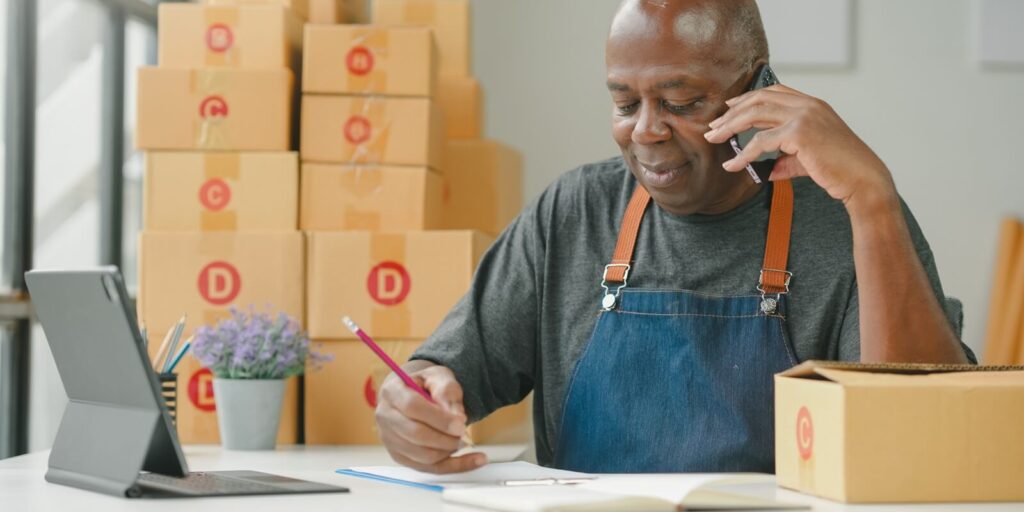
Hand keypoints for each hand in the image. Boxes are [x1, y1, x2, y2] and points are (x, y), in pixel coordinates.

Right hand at [375, 362, 486, 473]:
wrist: (411, 394)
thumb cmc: (426, 384)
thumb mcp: (439, 377)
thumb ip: (448, 392)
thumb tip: (457, 418)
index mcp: (392, 392)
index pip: (412, 407)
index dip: (439, 419)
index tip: (461, 424)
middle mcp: (385, 417)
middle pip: (414, 434)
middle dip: (445, 438)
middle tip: (464, 434)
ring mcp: (389, 439)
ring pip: (421, 455)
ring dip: (447, 451)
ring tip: (463, 441)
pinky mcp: (398, 456)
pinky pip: (426, 468)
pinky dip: (451, 466)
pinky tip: (472, 460)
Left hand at [704, 84, 896, 209]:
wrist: (862, 179)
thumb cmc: (839, 170)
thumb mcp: (807, 159)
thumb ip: (785, 159)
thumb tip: (764, 170)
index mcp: (812, 104)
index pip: (774, 91)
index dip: (748, 97)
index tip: (729, 106)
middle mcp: (807, 105)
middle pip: (759, 99)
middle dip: (732, 112)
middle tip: (713, 126)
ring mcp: (804, 116)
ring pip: (755, 114)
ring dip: (730, 126)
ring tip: (713, 139)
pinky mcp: (799, 133)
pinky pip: (761, 142)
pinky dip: (744, 155)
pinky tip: (733, 166)